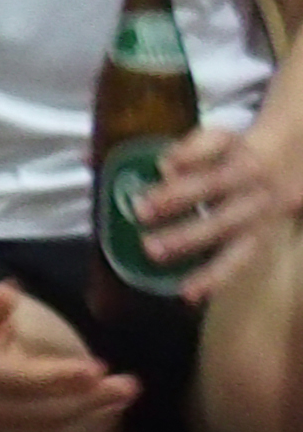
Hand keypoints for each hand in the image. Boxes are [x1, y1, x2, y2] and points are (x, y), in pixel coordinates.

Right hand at [0, 280, 139, 431]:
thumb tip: (7, 292)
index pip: (27, 381)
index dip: (62, 377)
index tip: (97, 368)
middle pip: (50, 411)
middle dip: (92, 399)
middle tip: (130, 384)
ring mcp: (6, 422)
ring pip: (58, 425)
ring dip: (97, 412)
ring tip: (128, 393)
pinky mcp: (20, 426)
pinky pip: (59, 430)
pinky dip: (88, 422)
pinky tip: (113, 408)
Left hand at [138, 122, 302, 303]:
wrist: (300, 155)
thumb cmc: (245, 148)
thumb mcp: (223, 137)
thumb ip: (193, 148)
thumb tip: (163, 165)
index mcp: (246, 166)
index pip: (210, 181)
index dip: (178, 192)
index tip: (144, 203)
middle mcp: (259, 198)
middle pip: (224, 221)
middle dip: (186, 236)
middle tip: (149, 248)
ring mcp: (267, 221)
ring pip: (242, 251)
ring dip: (210, 272)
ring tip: (182, 291)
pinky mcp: (269, 237)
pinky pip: (243, 262)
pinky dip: (218, 277)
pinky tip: (193, 294)